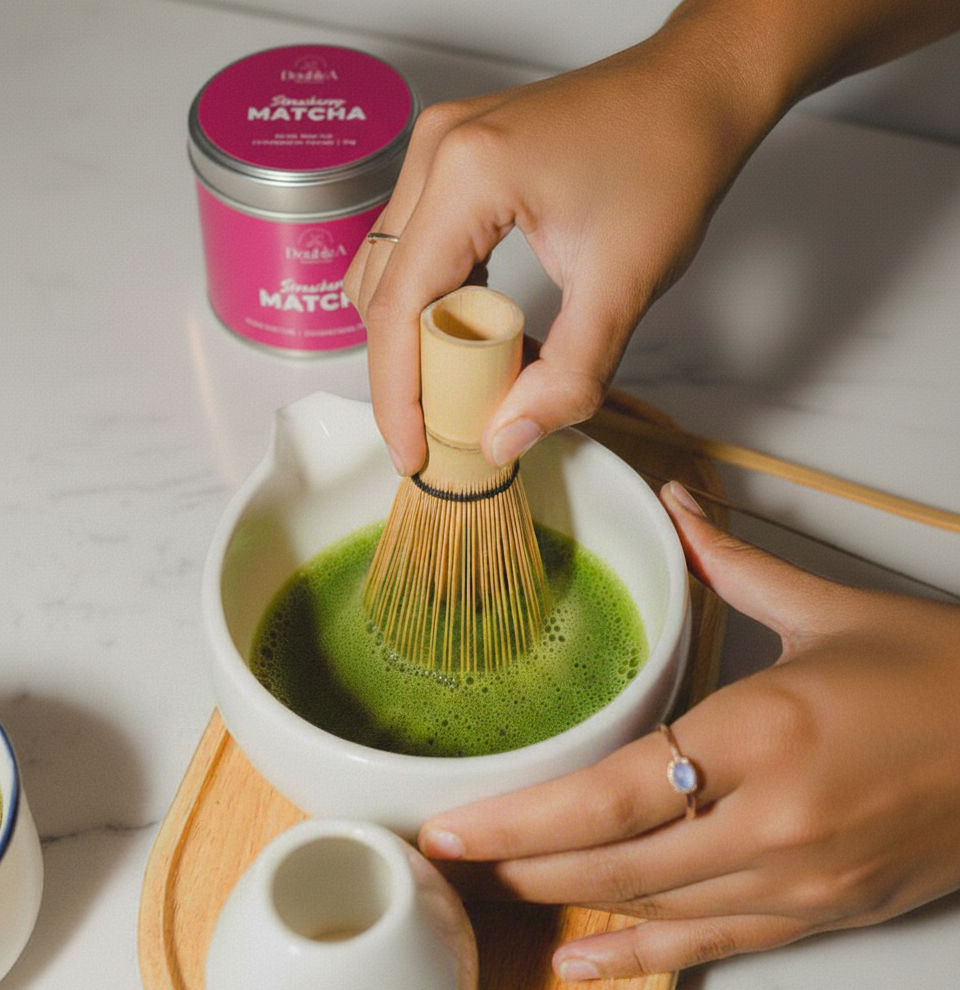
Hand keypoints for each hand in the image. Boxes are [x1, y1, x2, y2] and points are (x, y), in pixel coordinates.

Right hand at [343, 34, 762, 475]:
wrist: (697, 90)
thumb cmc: (671, 163)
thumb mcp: (624, 284)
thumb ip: (567, 374)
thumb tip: (505, 437)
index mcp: (465, 174)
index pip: (397, 308)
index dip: (397, 396)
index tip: (413, 454)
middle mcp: (434, 151)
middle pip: (380, 291)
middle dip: (405, 370)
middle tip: (442, 427)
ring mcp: (438, 147)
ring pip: (390, 269)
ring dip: (417, 335)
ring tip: (465, 383)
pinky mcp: (454, 155)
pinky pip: (417, 243)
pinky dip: (437, 298)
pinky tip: (479, 330)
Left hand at [417, 482, 959, 979]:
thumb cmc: (941, 674)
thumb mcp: (830, 610)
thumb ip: (733, 564)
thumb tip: (679, 511)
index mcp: (765, 731)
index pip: (611, 794)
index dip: (520, 820)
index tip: (452, 825)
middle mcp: (775, 821)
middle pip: (614, 862)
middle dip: (521, 864)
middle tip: (447, 858)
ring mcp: (801, 880)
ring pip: (654, 909)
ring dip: (565, 903)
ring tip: (494, 892)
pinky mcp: (825, 912)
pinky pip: (714, 947)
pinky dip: (641, 961)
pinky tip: (584, 968)